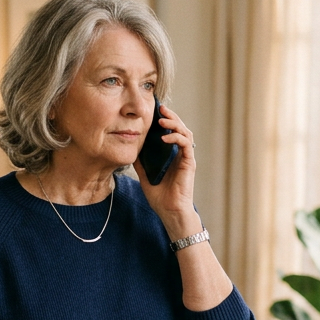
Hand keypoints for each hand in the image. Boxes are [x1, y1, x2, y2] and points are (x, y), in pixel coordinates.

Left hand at [134, 103, 201, 239]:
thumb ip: (140, 161)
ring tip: (162, 119)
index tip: (153, 111)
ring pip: (185, 132)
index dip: (164, 120)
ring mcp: (186, 157)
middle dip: (170, 116)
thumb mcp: (144, 174)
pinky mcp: (189, 163)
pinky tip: (164, 137)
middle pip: (179, 127)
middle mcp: (180, 153)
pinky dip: (176, 137)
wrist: (170, 212)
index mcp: (171, 154)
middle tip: (160, 108)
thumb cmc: (160, 196)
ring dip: (174, 123)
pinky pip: (186, 144)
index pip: (170, 131)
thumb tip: (130, 148)